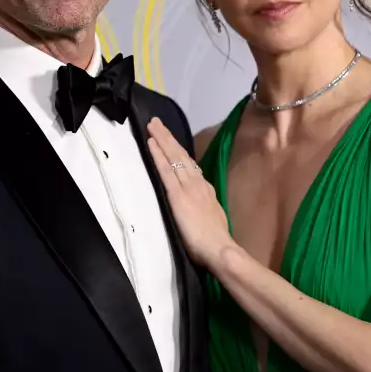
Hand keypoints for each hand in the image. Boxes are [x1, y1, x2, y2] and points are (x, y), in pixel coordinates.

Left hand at [146, 117, 233, 266]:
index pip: (189, 166)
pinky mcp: (177, 195)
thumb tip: (201, 205)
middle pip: (180, 156)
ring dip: (162, 140)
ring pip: (173, 158)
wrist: (219, 249)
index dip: (179, 151)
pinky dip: (158, 155)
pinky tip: (151, 143)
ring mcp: (187, 187)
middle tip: (156, 122)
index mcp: (205, 190)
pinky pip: (166, 170)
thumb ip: (206, 207)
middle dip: (168, 138)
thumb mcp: (213, 218)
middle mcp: (197, 184)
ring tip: (152, 126)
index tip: (170, 140)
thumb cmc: (215, 242)